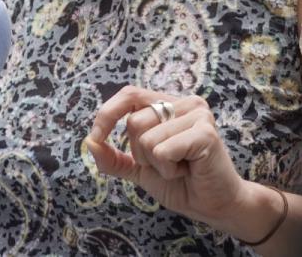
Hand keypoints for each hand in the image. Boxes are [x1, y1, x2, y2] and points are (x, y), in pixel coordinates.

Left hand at [85, 85, 246, 227]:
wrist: (212, 207)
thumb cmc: (181, 183)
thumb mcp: (138, 169)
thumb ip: (113, 157)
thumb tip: (89, 142)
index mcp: (169, 104)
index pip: (129, 94)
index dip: (107, 114)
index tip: (96, 137)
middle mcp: (185, 102)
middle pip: (134, 121)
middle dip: (140, 153)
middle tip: (167, 163)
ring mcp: (198, 115)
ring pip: (146, 138)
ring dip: (157, 164)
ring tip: (180, 167)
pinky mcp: (206, 133)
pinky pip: (162, 150)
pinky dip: (168, 169)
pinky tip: (188, 171)